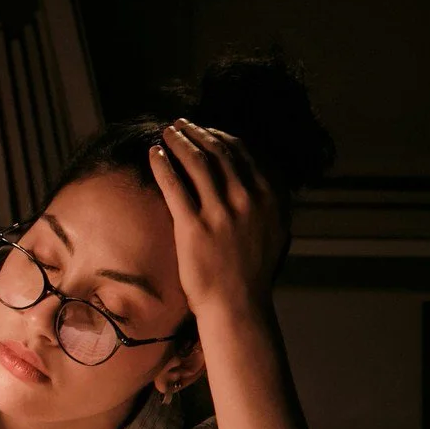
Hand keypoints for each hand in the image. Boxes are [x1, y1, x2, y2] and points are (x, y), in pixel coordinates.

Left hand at [149, 118, 284, 318]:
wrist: (238, 304)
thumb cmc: (252, 270)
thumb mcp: (275, 228)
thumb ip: (269, 199)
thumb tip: (258, 174)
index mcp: (269, 196)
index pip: (241, 152)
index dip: (219, 135)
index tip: (203, 129)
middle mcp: (248, 199)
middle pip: (217, 152)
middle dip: (195, 132)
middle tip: (178, 124)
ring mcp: (221, 212)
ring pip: (196, 163)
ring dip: (178, 141)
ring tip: (165, 133)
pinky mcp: (194, 227)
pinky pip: (174, 185)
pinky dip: (162, 164)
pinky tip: (153, 154)